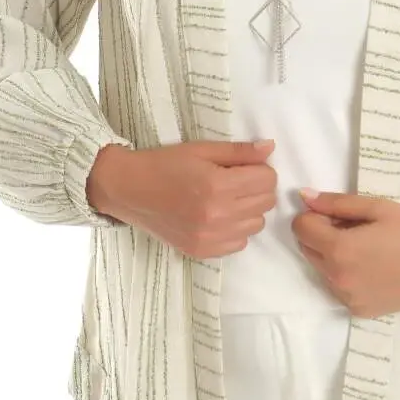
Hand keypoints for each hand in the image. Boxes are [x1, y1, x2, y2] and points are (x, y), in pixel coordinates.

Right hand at [86, 139, 277, 256]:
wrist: (129, 190)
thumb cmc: (165, 164)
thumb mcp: (202, 150)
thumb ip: (238, 151)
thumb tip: (270, 149)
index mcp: (218, 185)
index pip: (267, 180)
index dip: (261, 169)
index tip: (245, 166)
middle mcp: (217, 215)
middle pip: (266, 203)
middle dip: (258, 188)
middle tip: (237, 180)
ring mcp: (210, 237)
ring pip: (257, 224)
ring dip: (249, 209)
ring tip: (228, 198)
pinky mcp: (202, 251)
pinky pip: (240, 243)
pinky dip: (236, 229)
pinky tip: (219, 216)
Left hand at [291, 190, 399, 317]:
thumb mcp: (377, 207)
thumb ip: (336, 203)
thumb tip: (304, 196)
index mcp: (339, 250)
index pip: (300, 228)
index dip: (315, 216)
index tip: (337, 214)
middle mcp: (337, 279)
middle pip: (307, 249)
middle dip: (322, 235)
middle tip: (355, 228)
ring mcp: (347, 299)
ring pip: (320, 270)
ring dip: (332, 256)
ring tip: (367, 248)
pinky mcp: (359, 311)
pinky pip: (337, 288)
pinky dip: (345, 276)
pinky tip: (372, 267)